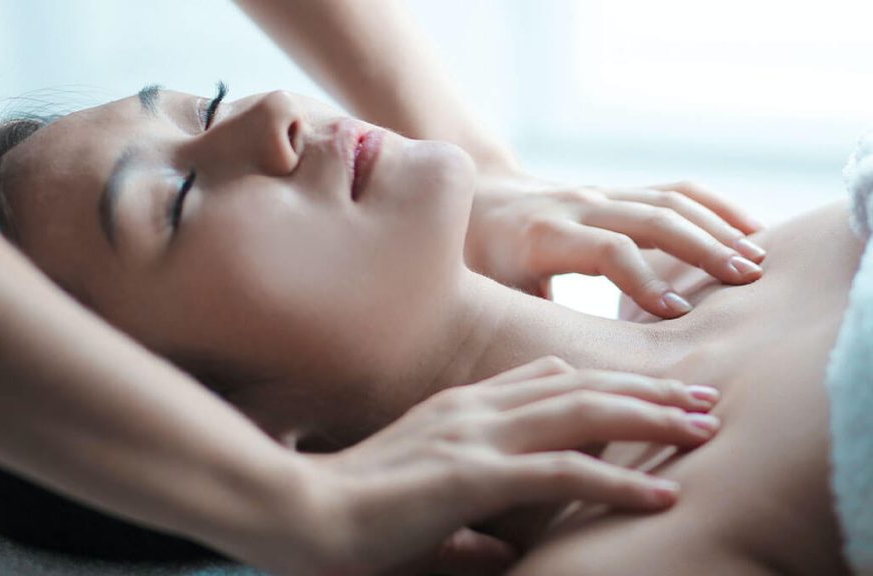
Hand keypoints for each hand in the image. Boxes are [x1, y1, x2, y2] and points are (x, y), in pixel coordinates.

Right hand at [287, 356, 720, 575]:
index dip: (604, 382)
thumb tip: (502, 552)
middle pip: (579, 385)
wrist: (301, 513)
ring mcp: (475, 436)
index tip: (650, 392)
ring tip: (703, 429)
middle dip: (645, 390)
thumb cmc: (353, 513)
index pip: (547, 378)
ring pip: (582, 414)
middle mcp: (475, 409)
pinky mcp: (474, 475)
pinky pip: (563, 472)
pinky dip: (617, 482)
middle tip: (702, 399)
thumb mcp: (422, 508)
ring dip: (649, 420)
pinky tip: (661, 495)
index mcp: (461, 408)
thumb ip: (467, 524)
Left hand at [464, 173, 765, 317]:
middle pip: (649, 218)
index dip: (643, 277)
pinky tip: (751, 229)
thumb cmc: (482, 262)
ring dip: (717, 227)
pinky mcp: (620, 194)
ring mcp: (602, 195)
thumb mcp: (492, 294)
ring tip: (758, 260)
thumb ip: (526, 325)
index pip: (606, 249)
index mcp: (543, 236)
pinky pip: (674, 191)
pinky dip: (715, 206)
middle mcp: (578, 208)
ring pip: (668, 200)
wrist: (479, 201)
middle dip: (700, 248)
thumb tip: (561, 377)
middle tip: (745, 281)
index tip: (677, 313)